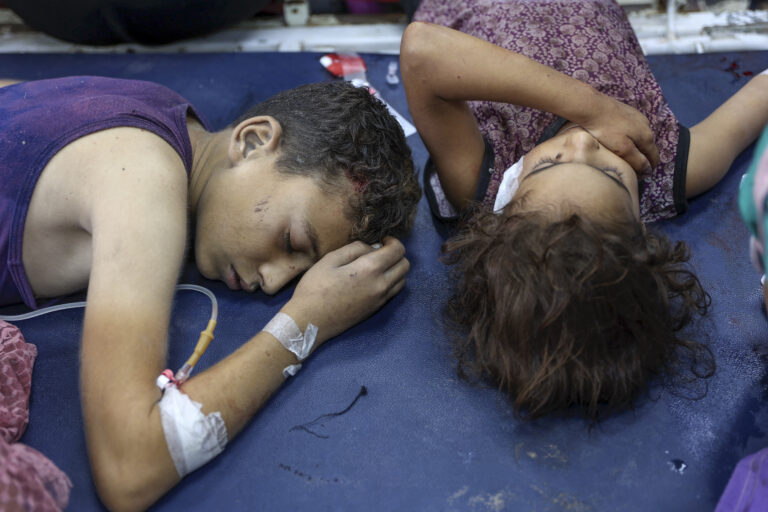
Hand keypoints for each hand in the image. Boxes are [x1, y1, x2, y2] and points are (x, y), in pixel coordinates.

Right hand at [280, 236, 408, 346]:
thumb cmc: (315, 287)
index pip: (398, 250)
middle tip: (379, 252)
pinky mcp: (376, 310)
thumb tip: (373, 248)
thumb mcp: (331, 259)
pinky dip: (390, 282)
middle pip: (405, 265)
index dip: (392, 241)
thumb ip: (355, 248)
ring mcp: (380, 300)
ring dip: (395, 269)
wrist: (310, 321)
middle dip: (396, 254)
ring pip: (402, 280)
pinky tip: (372, 280)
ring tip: (377, 266)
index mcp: (370, 269)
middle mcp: (381, 285)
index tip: (381, 240)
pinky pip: (393, 292)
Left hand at [579, 96, 659, 175]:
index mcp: (647, 137)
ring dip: (637, 148)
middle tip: (632, 168)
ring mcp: (638, 117)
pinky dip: (630, 137)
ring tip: (625, 156)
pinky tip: (619, 140)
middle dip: (643, 159)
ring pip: (641, 137)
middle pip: (648, 147)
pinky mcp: (628, 111)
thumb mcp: (622, 149)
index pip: (654, 157)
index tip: (640, 176)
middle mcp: (647, 126)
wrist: (592, 106)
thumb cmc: (606, 129)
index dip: (649, 169)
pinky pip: (633, 129)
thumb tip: (649, 170)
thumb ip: (637, 160)